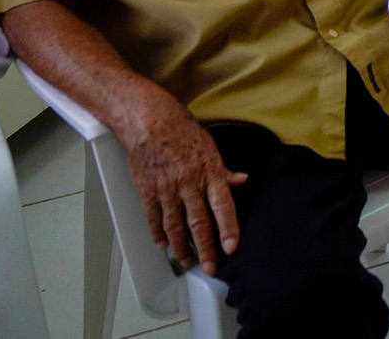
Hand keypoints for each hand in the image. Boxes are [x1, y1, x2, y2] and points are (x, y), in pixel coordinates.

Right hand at [121, 91, 246, 275]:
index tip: (231, 247)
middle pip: (198, 223)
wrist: (149, 120)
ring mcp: (167, 189)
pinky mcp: (147, 190)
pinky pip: (153, 218)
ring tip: (186, 261)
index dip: (228, 229)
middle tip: (210, 267)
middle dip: (205, 249)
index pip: (223, 206)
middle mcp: (189, 183)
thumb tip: (241, 181)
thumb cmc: (181, 130)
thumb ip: (224, 171)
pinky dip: (158, 234)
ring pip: (175, 226)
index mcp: (210, 172)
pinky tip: (163, 245)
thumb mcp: (210, 147)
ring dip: (181, 248)